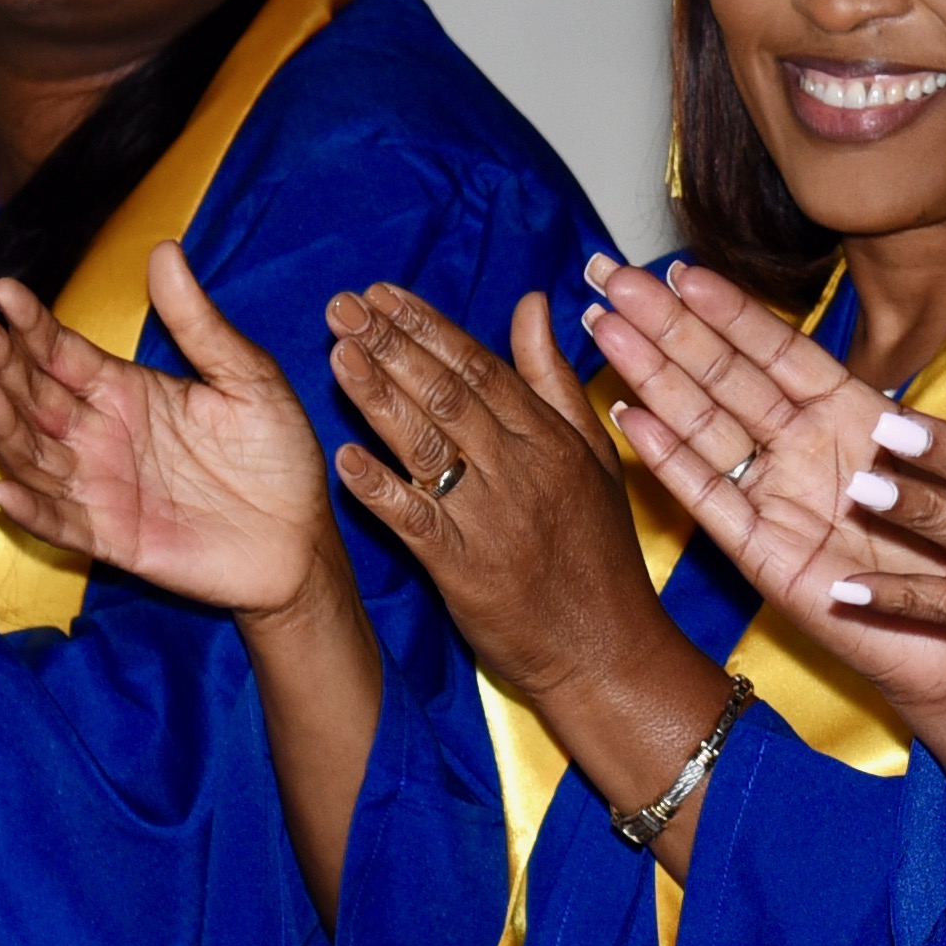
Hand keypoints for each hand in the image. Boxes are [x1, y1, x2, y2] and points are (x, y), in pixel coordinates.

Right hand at [0, 249, 343, 625]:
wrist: (300, 538)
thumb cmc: (277, 456)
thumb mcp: (248, 379)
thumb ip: (201, 325)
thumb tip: (166, 251)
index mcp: (126, 390)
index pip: (62, 351)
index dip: (32, 324)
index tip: (3, 293)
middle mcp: (101, 434)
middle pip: (35, 395)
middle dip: (1, 362)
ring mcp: (101, 486)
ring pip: (34, 454)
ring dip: (3, 426)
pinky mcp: (111, 536)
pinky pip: (59, 523)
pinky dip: (30, 510)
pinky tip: (3, 490)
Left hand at [326, 281, 659, 704]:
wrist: (608, 651)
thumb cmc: (599, 557)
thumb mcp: (595, 458)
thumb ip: (555, 380)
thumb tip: (531, 304)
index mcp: (552, 441)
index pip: (482, 367)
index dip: (428, 326)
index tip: (383, 294)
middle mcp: (522, 471)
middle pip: (448, 394)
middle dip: (391, 345)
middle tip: (341, 307)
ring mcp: (493, 520)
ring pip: (429, 446)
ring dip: (378, 398)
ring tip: (337, 355)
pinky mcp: (467, 571)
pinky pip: (418, 522)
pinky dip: (381, 490)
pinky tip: (345, 460)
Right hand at [578, 254, 945, 747]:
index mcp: (853, 416)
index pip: (777, 349)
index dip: (728, 309)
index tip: (679, 270)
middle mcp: (807, 451)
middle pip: (723, 376)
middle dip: (665, 325)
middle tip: (609, 275)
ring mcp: (781, 500)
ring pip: (704, 425)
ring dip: (651, 375)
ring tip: (603, 325)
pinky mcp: (767, 554)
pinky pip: (711, 498)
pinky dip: (670, 459)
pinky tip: (629, 415)